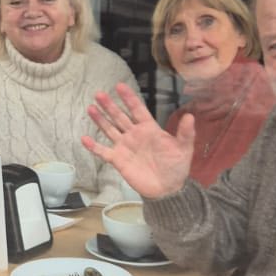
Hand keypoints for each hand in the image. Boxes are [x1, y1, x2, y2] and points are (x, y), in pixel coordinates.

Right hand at [82, 83, 193, 198]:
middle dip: (110, 105)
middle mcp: (134, 134)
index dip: (129, 98)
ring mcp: (125, 146)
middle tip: (99, 94)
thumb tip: (191, 116)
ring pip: (110, 129)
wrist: (168, 189)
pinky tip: (84, 138)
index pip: (137, 109)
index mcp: (149, 128)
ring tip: (90, 108)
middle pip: (119, 116)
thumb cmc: (176, 167)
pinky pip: (103, 152)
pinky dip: (94, 146)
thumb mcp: (184, 149)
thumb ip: (185, 133)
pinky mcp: (118, 160)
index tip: (119, 86)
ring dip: (100, 119)